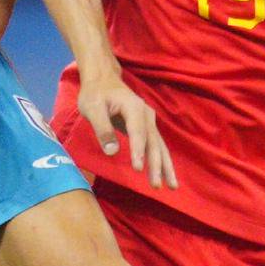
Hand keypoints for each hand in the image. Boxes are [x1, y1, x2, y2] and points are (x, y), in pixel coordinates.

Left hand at [74, 69, 177, 189]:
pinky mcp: (147, 127)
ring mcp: (149, 121)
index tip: (138, 169)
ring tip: (172, 186)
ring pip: (159, 145)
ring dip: (165, 166)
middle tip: (156, 186)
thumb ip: (102, 128)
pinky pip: (156, 145)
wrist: (103, 79)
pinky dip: (162, 160)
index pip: (138, 132)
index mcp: (133, 108)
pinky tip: (166, 175)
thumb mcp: (92, 108)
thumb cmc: (95, 93)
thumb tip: (112, 152)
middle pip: (153, 142)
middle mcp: (146, 115)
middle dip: (156, 165)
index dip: (138, 151)